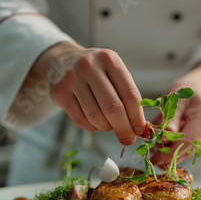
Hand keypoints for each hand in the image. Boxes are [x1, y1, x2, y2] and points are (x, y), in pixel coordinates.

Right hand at [28, 41, 145, 145]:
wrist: (64, 61)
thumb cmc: (97, 73)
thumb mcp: (114, 74)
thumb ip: (127, 97)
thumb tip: (139, 128)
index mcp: (109, 59)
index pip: (130, 94)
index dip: (137, 116)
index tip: (140, 130)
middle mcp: (90, 66)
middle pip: (113, 108)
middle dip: (124, 128)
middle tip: (128, 139)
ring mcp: (72, 78)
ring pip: (96, 116)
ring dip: (107, 127)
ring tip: (109, 125)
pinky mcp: (60, 92)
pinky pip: (81, 120)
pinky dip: (92, 127)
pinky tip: (95, 123)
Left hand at [150, 60, 200, 166]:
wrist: (198, 88)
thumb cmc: (187, 90)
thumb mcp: (178, 98)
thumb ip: (173, 116)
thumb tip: (166, 134)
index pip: (187, 141)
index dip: (171, 152)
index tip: (156, 158)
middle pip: (186, 151)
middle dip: (168, 157)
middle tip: (151, 159)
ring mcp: (199, 136)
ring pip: (183, 153)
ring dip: (167, 155)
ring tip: (152, 154)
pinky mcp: (193, 139)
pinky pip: (181, 148)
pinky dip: (169, 150)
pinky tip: (158, 148)